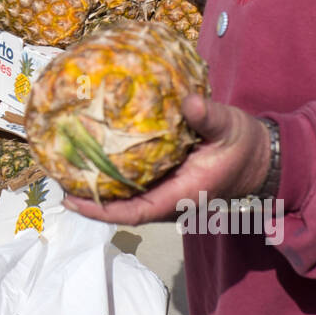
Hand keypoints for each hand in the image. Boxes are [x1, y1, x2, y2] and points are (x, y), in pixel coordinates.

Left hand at [63, 94, 273, 225]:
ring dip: (96, 183)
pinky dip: (112, 169)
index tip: (71, 199)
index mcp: (181, 195)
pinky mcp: (165, 176)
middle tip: (54, 174)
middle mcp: (167, 197)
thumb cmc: (244, 145)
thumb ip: (209, 118)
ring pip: (124, 194)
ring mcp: (165, 189)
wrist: (261, 155)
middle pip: (120, 205)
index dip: (100, 210)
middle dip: (88, 195)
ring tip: (64, 164)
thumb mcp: (230, 128)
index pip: (133, 212)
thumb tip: (189, 101)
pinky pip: (133, 179)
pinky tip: (92, 151)